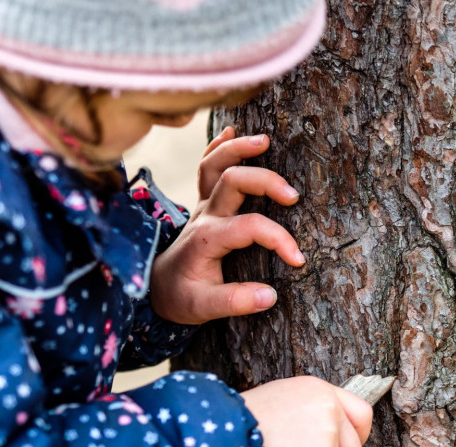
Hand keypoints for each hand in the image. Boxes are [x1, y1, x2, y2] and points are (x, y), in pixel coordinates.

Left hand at [149, 127, 304, 324]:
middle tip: (293, 196)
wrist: (157, 289)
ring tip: (266, 141)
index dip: (278, 239)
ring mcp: (203, 206)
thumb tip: (270, 295)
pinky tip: (230, 130)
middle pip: (232, 182)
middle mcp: (205, 216)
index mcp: (208, 239)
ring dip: (239, 149)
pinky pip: (206, 167)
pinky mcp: (204, 204)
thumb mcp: (203, 308)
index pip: (249, 227)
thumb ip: (234, 302)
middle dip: (264, 181)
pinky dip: (218, 146)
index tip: (298, 260)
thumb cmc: (182, 297)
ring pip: (215, 166)